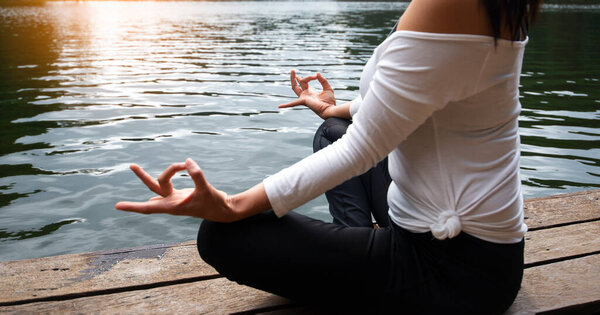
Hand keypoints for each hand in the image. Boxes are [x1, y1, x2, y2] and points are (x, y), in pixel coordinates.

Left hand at [115, 158, 238, 221]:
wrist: (223, 210)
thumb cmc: (214, 203)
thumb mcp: (206, 189)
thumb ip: (197, 175)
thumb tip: (187, 161)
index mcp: (173, 206)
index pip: (148, 207)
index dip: (133, 206)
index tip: (117, 206)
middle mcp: (171, 203)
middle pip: (154, 187)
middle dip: (142, 177)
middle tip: (131, 165)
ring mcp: (175, 198)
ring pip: (161, 183)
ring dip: (157, 173)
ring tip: (136, 166)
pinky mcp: (181, 195)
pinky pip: (169, 183)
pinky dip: (171, 174)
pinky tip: (170, 173)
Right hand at [279, 70, 335, 118]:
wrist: (330, 109)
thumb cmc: (330, 101)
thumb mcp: (327, 88)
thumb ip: (323, 81)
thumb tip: (317, 73)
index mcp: (310, 93)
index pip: (305, 82)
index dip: (310, 77)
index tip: (316, 76)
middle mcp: (305, 95)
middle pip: (297, 85)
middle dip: (295, 77)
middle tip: (293, 70)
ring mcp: (303, 98)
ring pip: (295, 88)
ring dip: (293, 79)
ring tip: (293, 71)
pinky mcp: (303, 101)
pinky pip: (293, 103)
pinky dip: (286, 105)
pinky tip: (279, 106)